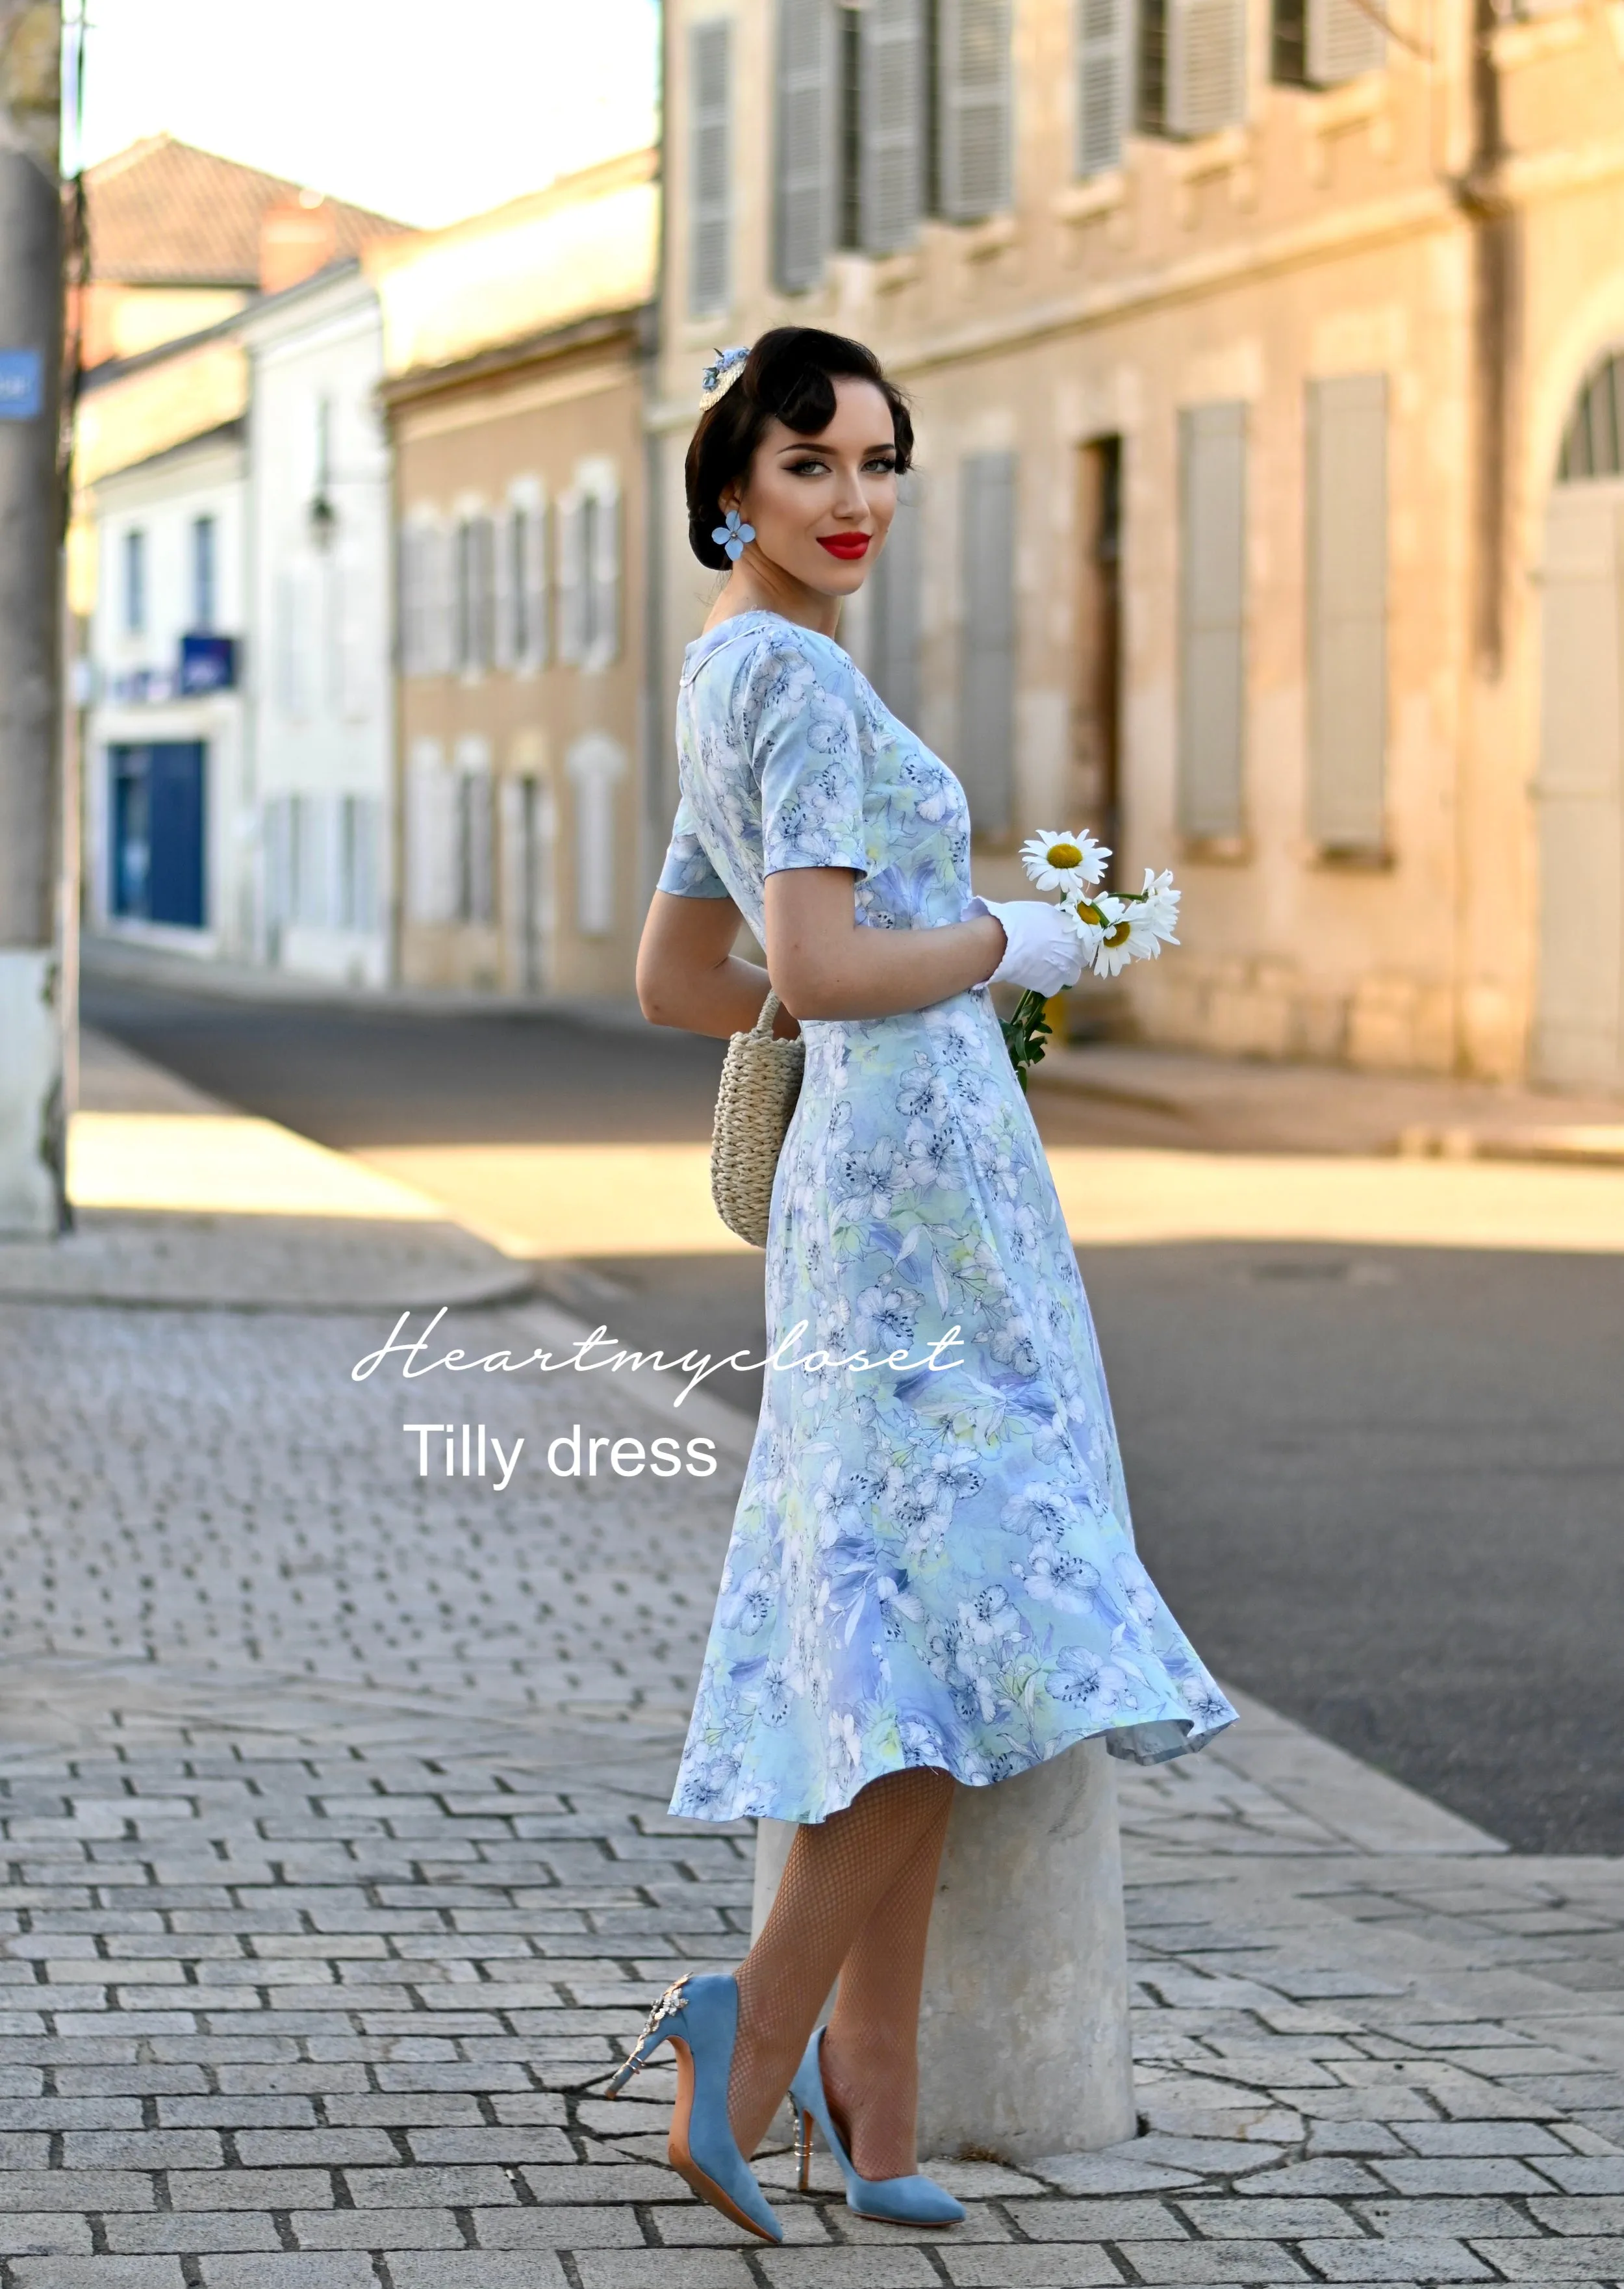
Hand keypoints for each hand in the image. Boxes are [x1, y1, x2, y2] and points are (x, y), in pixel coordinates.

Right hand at [967, 897, 1083, 995]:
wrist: (1002, 943)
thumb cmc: (1021, 920)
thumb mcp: (1044, 911)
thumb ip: (1057, 921)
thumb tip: (1058, 924)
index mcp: (1077, 934)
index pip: (1086, 940)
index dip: (1073, 941)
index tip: (1063, 940)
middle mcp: (1076, 955)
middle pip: (1079, 959)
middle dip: (1068, 956)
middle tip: (1051, 952)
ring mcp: (1064, 973)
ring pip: (1069, 975)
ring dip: (1061, 971)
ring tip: (1044, 966)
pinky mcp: (1050, 987)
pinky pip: (1053, 986)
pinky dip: (1046, 982)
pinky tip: (1035, 974)